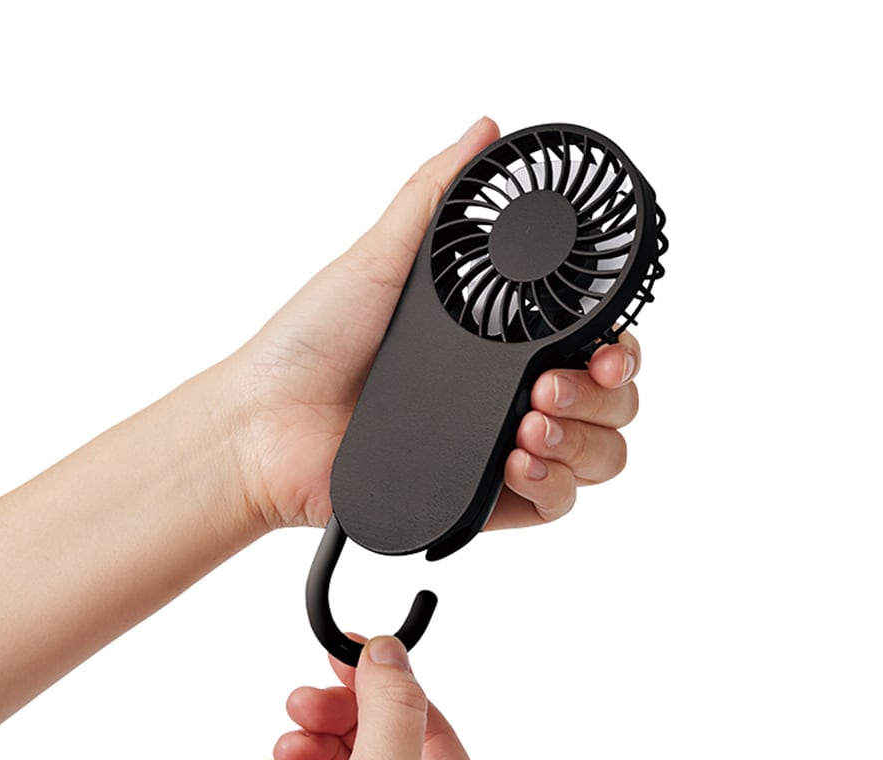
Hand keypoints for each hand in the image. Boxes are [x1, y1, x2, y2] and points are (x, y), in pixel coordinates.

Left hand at [229, 116, 640, 529]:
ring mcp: (501, 448)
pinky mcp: (485, 499)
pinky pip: (557, 504)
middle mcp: (509, 393)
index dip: (616, 345)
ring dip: (583, 437)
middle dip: (603, 393)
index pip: (591, 343)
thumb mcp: (378, 258)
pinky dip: (555, 483)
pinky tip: (519, 458)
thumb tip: (480, 132)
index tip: (605, 343)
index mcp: (498, 341)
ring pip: (599, 454)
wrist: (266, 423)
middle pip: (612, 401)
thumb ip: (433, 198)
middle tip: (548, 384)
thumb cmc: (310, 343)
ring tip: (529, 420)